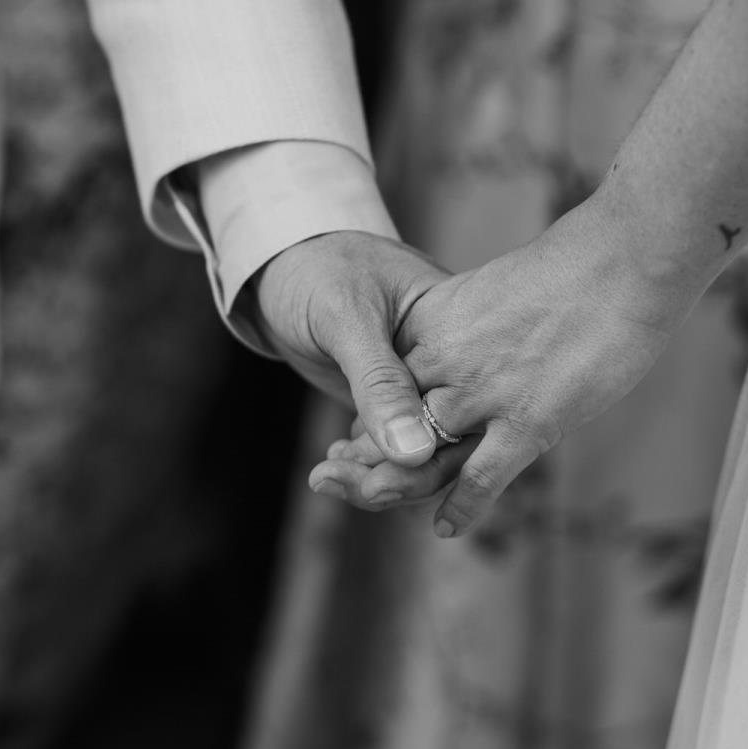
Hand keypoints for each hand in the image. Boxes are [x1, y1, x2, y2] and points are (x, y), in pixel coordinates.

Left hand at [255, 230, 448, 466]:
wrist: (281, 262)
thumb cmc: (318, 271)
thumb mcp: (346, 315)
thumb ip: (378, 381)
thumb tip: (414, 453)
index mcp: (455, 334)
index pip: (466, 410)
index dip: (432, 453)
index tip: (381, 479)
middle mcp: (447, 366)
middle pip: (451, 444)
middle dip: (404, 477)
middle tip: (349, 486)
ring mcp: (419, 387)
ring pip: (422, 453)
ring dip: (378, 475)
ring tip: (327, 475)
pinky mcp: (390, 402)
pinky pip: (395, 448)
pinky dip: (367, 465)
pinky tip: (334, 465)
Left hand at [308, 191, 699, 533]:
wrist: (624, 256)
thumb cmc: (573, 269)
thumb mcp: (494, 291)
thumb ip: (469, 326)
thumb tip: (464, 347)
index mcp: (434, 320)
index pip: (382, 378)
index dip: (368, 412)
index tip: (354, 438)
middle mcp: (447, 358)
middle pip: (390, 421)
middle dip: (364, 454)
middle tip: (343, 479)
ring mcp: (484, 391)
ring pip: (420, 456)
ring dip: (394, 485)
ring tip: (377, 500)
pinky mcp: (527, 420)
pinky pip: (479, 478)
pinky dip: (459, 508)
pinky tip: (445, 527)